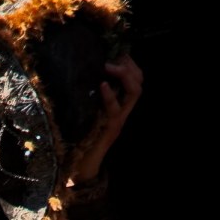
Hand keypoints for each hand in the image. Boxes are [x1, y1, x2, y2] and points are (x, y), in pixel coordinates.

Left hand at [71, 54, 143, 183]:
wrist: (80, 167)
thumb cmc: (80, 139)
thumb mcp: (86, 112)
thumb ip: (88, 96)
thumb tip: (79, 74)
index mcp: (119, 106)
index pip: (135, 78)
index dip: (129, 62)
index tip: (116, 52)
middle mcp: (123, 111)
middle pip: (139, 82)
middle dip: (129, 65)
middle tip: (114, 58)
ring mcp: (118, 120)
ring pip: (134, 92)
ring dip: (124, 75)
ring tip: (109, 66)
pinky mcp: (109, 129)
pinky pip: (114, 109)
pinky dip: (110, 96)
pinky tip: (102, 85)